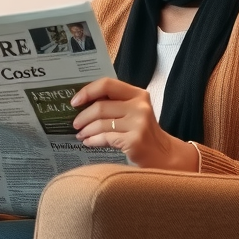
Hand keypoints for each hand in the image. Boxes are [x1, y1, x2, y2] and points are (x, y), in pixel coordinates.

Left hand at [69, 77, 197, 170]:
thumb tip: (82, 103)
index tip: (74, 101)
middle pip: (100, 106)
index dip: (87, 91)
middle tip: (75, 124)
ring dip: (86, 130)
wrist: (164, 155)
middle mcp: (139, 106)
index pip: (107, 84)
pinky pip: (105, 138)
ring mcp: (138, 124)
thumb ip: (114, 104)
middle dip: (83, 116)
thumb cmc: (142, 132)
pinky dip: (93, 140)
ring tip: (80, 134)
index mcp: (138, 94)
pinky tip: (88, 142)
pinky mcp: (135, 141)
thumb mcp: (133, 111)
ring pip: (101, 123)